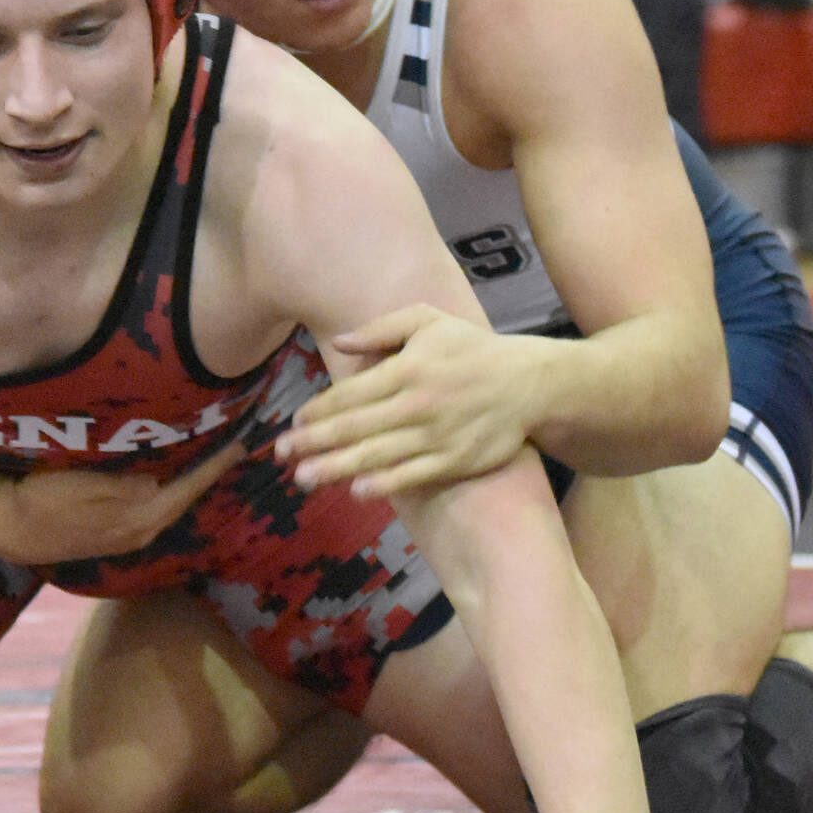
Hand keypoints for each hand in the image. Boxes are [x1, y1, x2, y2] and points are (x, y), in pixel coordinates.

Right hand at [0, 434, 246, 563]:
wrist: (9, 525)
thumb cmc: (44, 497)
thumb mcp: (82, 486)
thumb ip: (122, 488)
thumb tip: (157, 482)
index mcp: (136, 518)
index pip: (186, 489)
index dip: (213, 468)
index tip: (240, 446)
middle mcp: (138, 532)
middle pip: (182, 500)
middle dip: (206, 476)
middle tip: (230, 450)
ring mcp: (125, 537)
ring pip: (168, 508)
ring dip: (187, 486)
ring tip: (205, 462)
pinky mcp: (112, 536)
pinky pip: (152, 512)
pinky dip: (167, 495)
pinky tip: (167, 481)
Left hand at [276, 305, 542, 495]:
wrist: (531, 383)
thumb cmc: (472, 349)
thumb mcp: (428, 321)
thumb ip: (380, 329)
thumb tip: (337, 341)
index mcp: (407, 368)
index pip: (351, 394)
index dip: (318, 410)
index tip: (295, 422)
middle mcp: (417, 404)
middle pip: (354, 427)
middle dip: (313, 442)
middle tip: (281, 454)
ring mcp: (436, 436)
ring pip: (377, 455)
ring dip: (336, 468)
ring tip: (303, 479)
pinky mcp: (455, 460)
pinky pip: (413, 476)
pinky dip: (385, 484)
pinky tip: (357, 491)